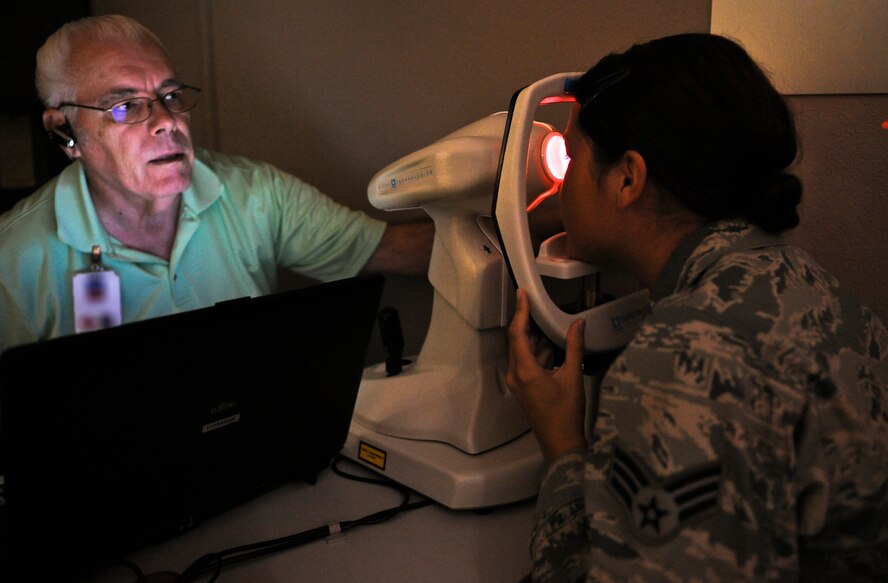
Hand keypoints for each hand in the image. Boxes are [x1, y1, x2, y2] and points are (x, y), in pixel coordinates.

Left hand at [506, 289, 586, 464]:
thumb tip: (579, 323)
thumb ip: (574, 347)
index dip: (520, 311)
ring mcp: (517, 383)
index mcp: (525, 371)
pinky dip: (536, 351)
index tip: (521, 293)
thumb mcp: (573, 377)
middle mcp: (516, 375)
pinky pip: (525, 362)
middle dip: (526, 321)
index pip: (517, 333)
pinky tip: (550, 344)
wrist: (560, 443)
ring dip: (533, 337)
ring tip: (547, 320)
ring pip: (521, 351)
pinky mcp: (523, 388)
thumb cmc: (567, 414)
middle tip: (535, 301)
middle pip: (516, 340)